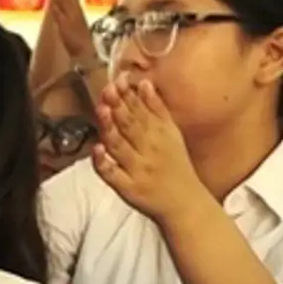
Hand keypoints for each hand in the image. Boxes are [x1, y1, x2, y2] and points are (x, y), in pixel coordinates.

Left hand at [48, 0, 97, 61]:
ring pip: (63, 0)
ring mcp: (70, 18)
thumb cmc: (78, 38)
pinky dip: (56, 6)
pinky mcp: (66, 27)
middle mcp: (74, 10)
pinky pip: (60, 15)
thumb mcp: (73, 20)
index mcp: (76, 8)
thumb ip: (66, 9)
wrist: (86, 55)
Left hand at [94, 79, 205, 222]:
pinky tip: (96, 149)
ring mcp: (136, 169)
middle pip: (131, 125)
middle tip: (108, 89)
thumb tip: (144, 83)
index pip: (141, 111)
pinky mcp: (128, 188)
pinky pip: (113, 175)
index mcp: (160, 134)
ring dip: (110, 128)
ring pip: (120, 146)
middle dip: (118, 106)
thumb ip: (157, 108)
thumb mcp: (172, 134)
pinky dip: (104, 162)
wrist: (186, 204)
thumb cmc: (175, 166)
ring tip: (101, 110)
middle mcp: (148, 149)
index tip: (118, 79)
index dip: (128, 95)